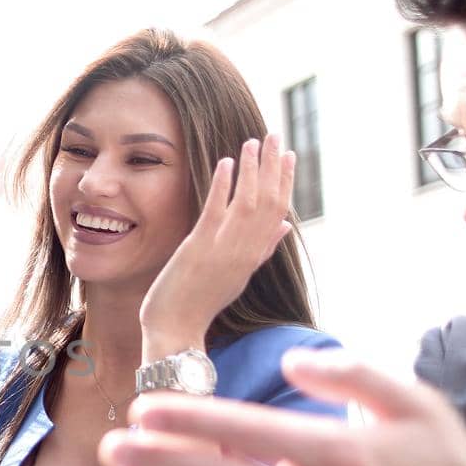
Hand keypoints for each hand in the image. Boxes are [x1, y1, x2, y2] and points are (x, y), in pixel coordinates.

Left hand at [138, 134, 294, 357]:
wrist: (176, 329)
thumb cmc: (201, 302)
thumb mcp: (238, 275)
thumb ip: (262, 249)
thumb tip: (283, 226)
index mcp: (254, 257)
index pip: (278, 212)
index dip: (285, 182)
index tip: (289, 156)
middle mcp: (245, 252)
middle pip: (268, 202)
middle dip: (273, 166)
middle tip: (276, 136)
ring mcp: (223, 250)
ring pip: (247, 203)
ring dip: (252, 169)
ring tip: (253, 141)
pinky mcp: (199, 249)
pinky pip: (216, 212)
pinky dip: (223, 186)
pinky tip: (226, 163)